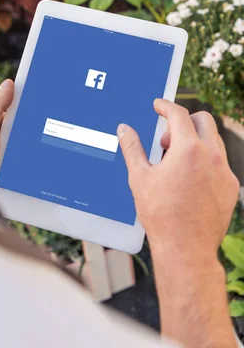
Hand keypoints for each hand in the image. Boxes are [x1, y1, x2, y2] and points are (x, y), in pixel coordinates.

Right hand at [118, 101, 238, 347]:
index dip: (165, 106)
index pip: (179, 114)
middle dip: (184, 121)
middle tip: (166, 140)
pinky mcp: (230, 187)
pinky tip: (188, 179)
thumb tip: (124, 129)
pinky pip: (219, 162)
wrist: (187, 249)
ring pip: (213, 141)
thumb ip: (132, 148)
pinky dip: (205, 160)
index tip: (158, 105)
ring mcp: (224, 172)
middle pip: (203, 120)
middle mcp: (212, 156)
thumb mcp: (140, 177)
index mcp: (189, 149)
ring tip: (174, 162)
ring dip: (195, 141)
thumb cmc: (161, 215)